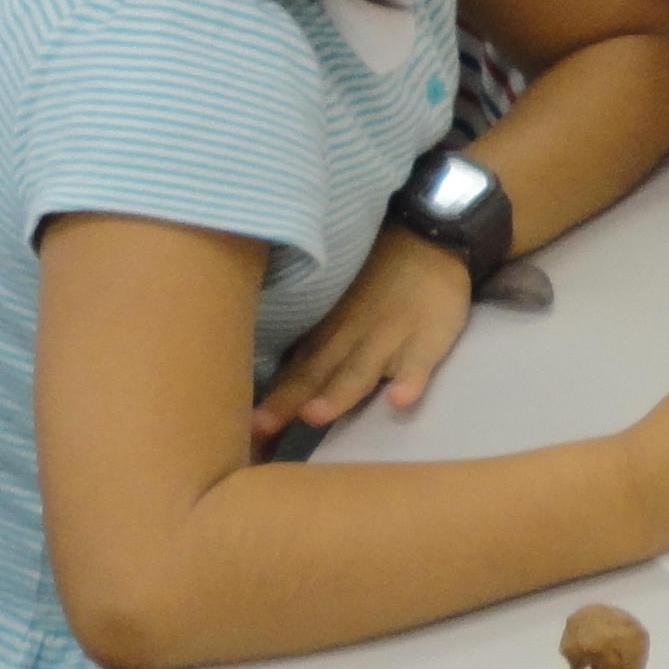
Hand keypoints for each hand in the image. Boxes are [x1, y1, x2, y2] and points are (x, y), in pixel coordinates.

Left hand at [252, 229, 474, 443]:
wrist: (427, 239)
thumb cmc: (375, 280)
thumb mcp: (334, 306)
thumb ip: (311, 344)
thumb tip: (266, 376)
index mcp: (325, 333)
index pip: (292, 371)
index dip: (268, 399)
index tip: (242, 428)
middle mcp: (349, 338)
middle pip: (315, 373)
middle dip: (287, 400)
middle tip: (259, 427)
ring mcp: (387, 339)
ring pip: (359, 369)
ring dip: (337, 392)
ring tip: (315, 415)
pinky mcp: (426, 338)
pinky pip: (419, 361)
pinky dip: (410, 380)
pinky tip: (401, 400)